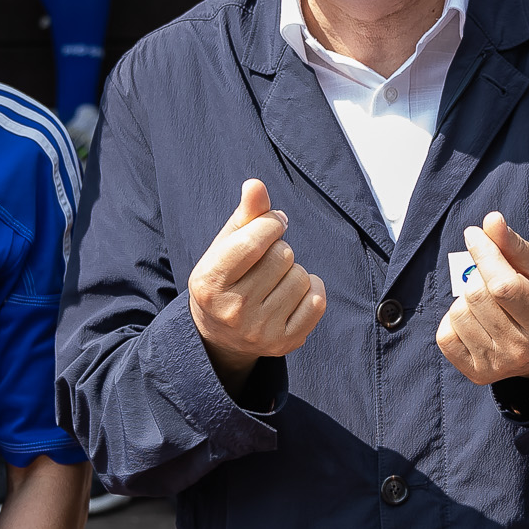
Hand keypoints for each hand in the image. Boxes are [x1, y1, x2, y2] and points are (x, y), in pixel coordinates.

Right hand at [190, 179, 326, 389]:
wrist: (219, 337)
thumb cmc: (225, 279)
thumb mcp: (224, 247)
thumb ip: (244, 215)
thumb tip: (256, 185)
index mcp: (210, 282)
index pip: (253, 240)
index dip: (270, 223)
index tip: (272, 224)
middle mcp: (233, 311)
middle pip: (282, 256)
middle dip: (279, 250)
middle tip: (266, 262)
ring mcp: (260, 331)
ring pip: (301, 276)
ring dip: (294, 270)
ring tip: (274, 281)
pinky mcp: (284, 343)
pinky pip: (317, 301)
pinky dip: (311, 290)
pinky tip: (292, 294)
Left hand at [436, 213, 528, 387]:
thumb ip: (515, 247)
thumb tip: (490, 221)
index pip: (502, 285)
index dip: (484, 254)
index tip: (475, 235)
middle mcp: (522, 349)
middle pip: (476, 295)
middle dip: (479, 274)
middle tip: (492, 275)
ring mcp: (498, 365)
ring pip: (458, 312)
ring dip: (467, 297)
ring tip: (488, 300)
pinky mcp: (478, 373)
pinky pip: (445, 335)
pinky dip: (454, 319)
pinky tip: (475, 318)